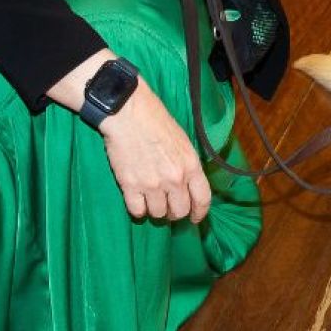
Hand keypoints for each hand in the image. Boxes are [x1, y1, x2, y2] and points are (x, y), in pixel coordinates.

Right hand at [100, 82, 212, 221]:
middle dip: (174, 213)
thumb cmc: (156, 121)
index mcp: (191, 165)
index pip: (203, 199)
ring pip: (158, 214)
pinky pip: (137, 211)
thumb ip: (187, 165)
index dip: (199, 213)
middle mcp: (175, 179)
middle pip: (179, 211)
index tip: (194, 218)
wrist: (127, 113)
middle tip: (167, 207)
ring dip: (155, 211)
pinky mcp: (130, 186)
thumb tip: (188, 184)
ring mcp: (152, 184)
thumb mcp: (183, 141)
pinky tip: (137, 201)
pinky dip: (138, 209)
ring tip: (150, 200)